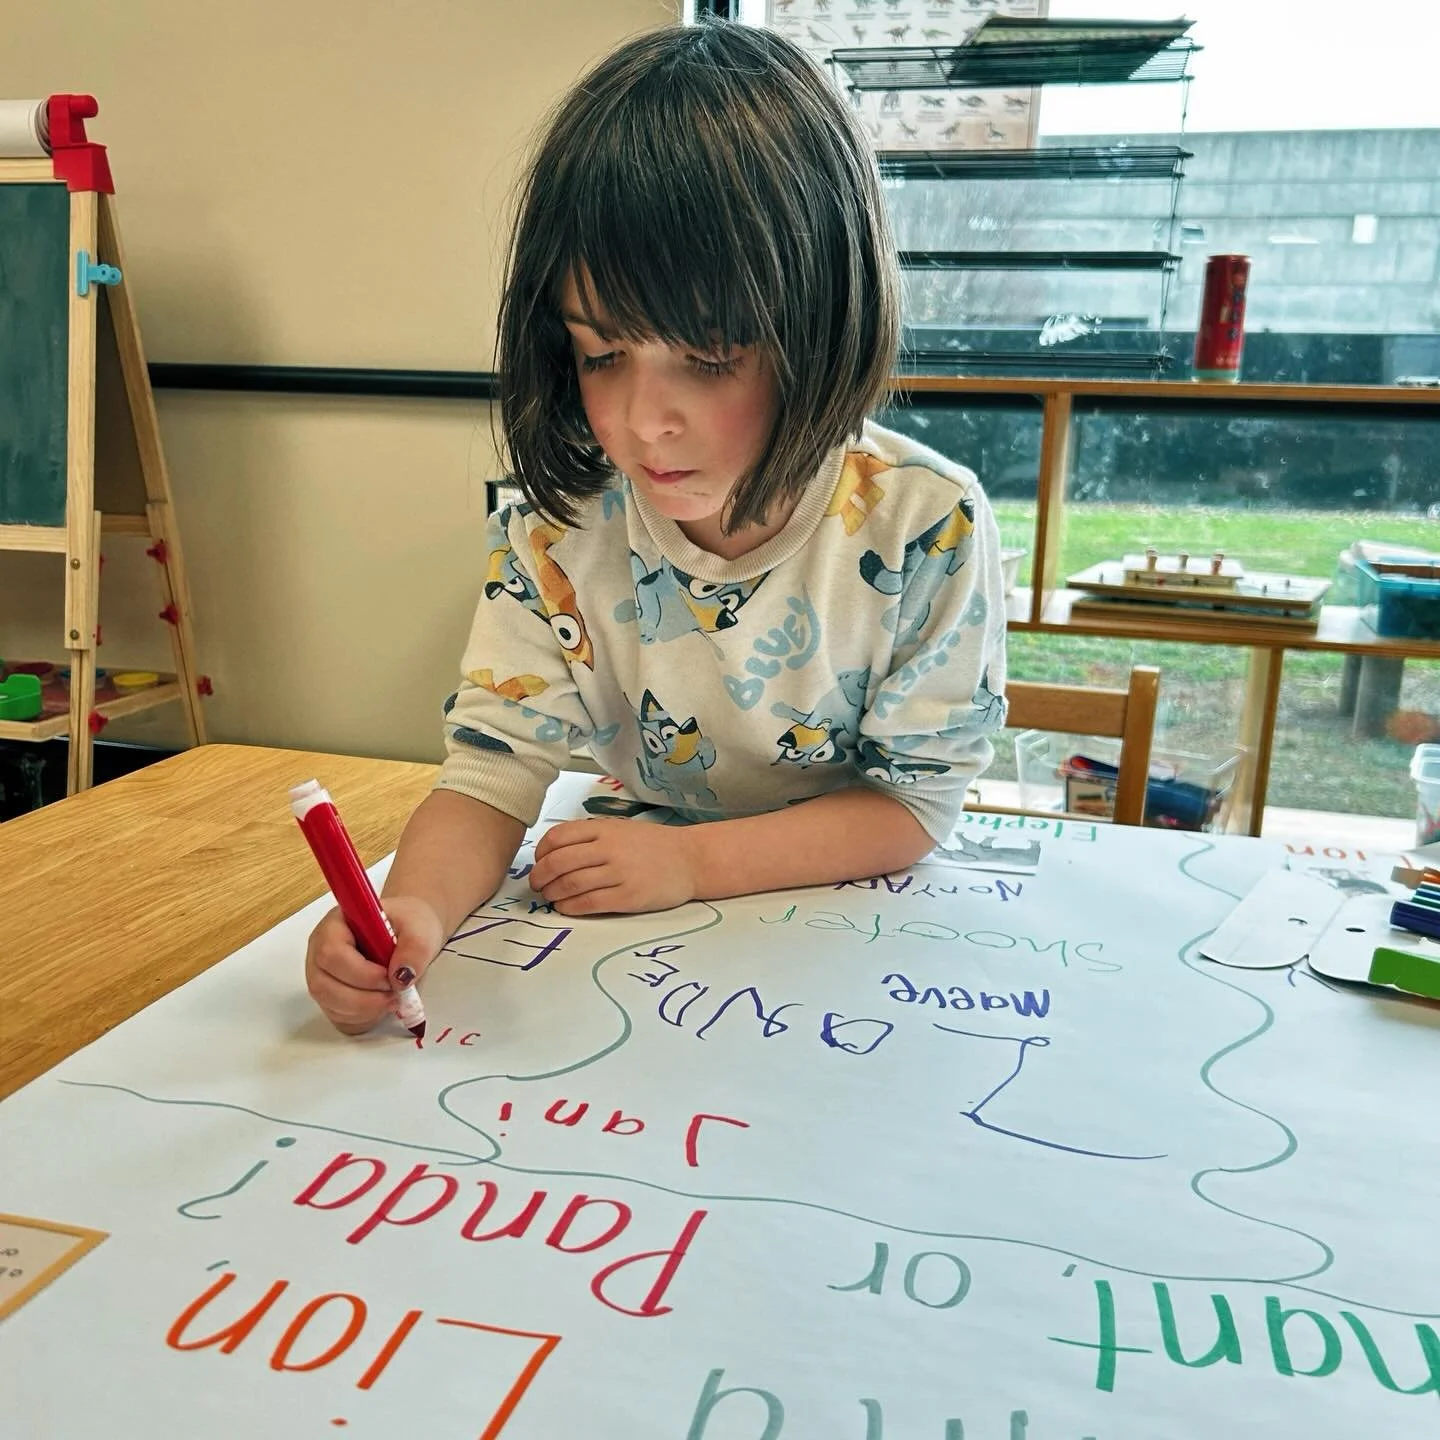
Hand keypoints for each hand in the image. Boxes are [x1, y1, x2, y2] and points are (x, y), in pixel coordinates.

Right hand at [304, 895, 445, 1034]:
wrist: (409, 934)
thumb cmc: (407, 924)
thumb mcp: (419, 927)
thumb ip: (414, 948)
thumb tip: (401, 976)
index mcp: (335, 925)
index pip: (331, 953)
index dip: (360, 972)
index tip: (389, 976)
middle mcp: (320, 952)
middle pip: (323, 985)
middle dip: (363, 998)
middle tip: (395, 994)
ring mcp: (323, 977)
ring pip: (330, 1005)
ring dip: (366, 1010)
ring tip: (393, 998)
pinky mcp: (332, 998)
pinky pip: (340, 1019)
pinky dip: (364, 1019)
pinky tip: (382, 1005)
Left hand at [530, 818, 696, 915]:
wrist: (691, 859)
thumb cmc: (654, 845)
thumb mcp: (621, 829)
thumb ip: (591, 838)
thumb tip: (554, 855)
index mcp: (604, 828)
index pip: (558, 838)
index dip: (541, 853)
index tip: (538, 863)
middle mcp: (609, 848)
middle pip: (559, 862)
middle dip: (540, 877)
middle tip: (537, 885)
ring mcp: (619, 873)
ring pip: (571, 884)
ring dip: (553, 894)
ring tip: (550, 897)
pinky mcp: (628, 896)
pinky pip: (589, 903)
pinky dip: (570, 907)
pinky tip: (566, 907)